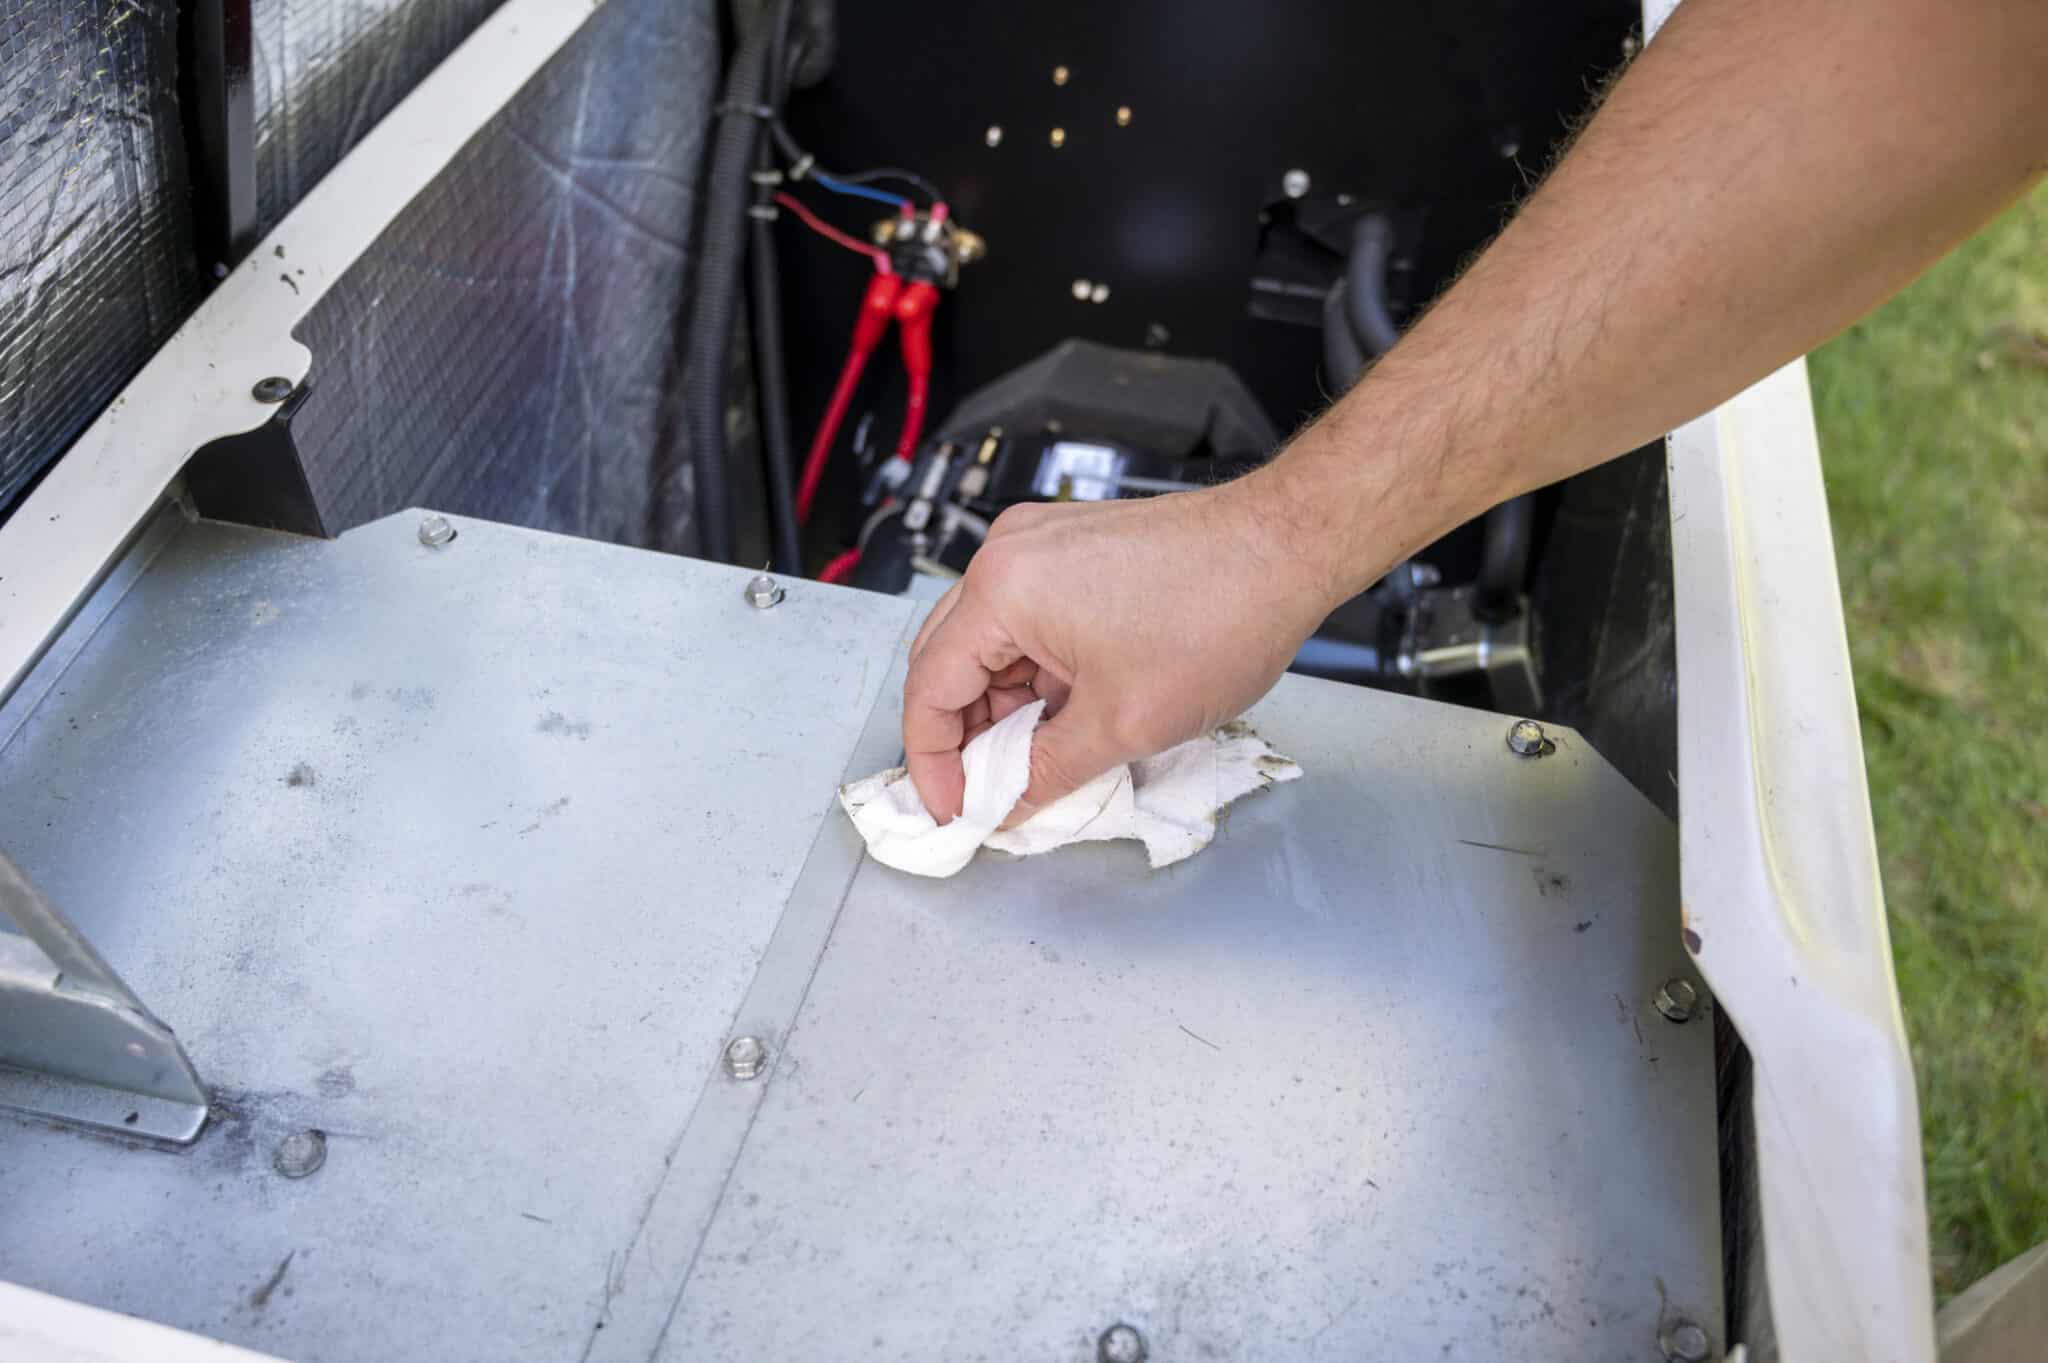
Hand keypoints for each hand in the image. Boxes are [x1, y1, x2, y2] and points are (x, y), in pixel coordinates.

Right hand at [901, 480, 1344, 823]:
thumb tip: (1005, 804)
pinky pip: (1028, 620)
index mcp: (1003, 589)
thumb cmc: (1218, 618)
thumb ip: (1047, 772)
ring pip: (990, 643)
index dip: (933, 761)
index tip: (953, 809)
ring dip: (1004, 705)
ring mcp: (1041, 545)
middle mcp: (1008, 554)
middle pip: (948, 660)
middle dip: (963, 735)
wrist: (1288, 548)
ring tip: (1039, 759)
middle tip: (988, 792)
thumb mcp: (1123, 724)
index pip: (929, 687)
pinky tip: (1066, 713)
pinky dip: (1036, 672)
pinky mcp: (1074, 548)